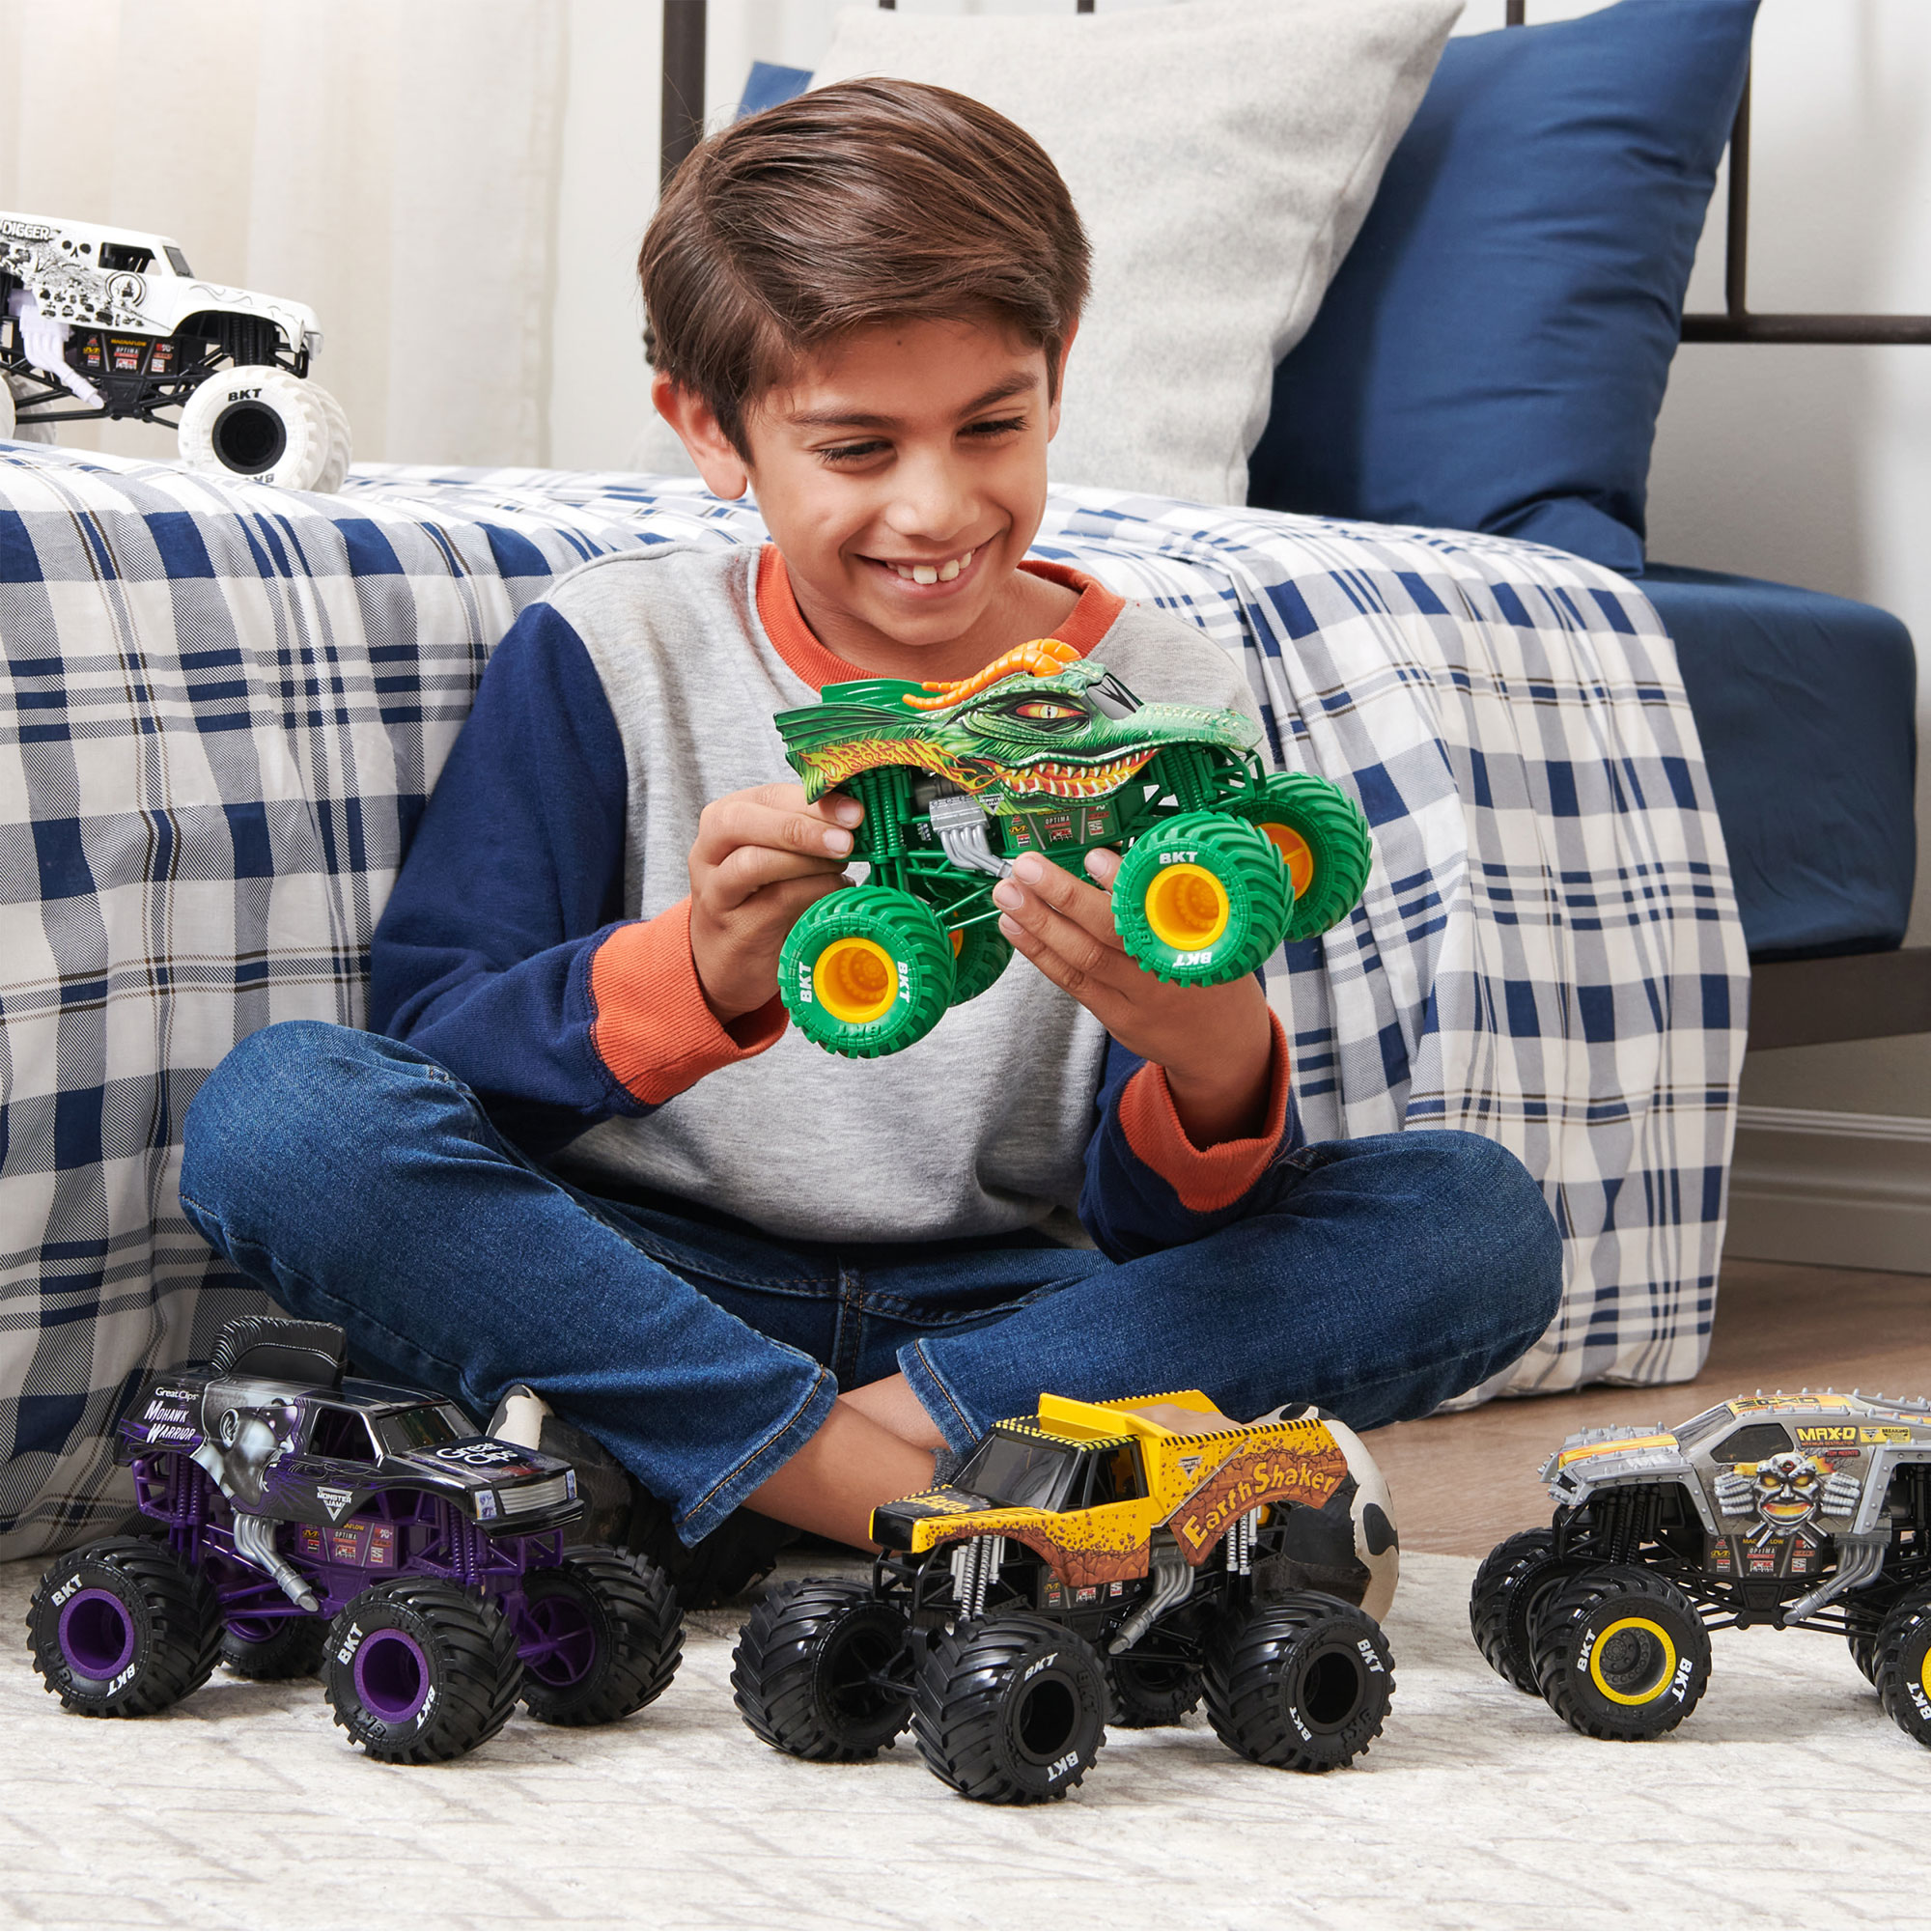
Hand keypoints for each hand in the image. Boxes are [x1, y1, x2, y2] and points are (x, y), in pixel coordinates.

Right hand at [688, 781, 860, 1022]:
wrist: (728, 963)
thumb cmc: (758, 900)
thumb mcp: (775, 856)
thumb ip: (805, 832)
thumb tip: (856, 818)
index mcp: (724, 821)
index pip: (766, 796)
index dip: (812, 799)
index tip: (853, 810)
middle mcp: (709, 852)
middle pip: (741, 821)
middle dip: (800, 826)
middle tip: (846, 839)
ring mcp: (715, 892)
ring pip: (752, 862)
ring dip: (806, 861)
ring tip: (841, 865)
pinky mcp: (735, 928)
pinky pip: (774, 903)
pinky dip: (812, 893)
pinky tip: (834, 892)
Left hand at [993, 849, 1274, 1146]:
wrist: (1222, 1047)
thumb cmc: (1216, 975)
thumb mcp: (1218, 935)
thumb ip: (1171, 902)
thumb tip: (1113, 860)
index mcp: (1195, 944)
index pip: (1156, 910)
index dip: (1122, 884)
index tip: (1094, 856)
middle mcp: (1163, 971)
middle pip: (1108, 934)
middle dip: (1063, 897)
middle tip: (1028, 867)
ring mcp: (1135, 998)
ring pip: (1082, 958)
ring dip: (1040, 923)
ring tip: (1008, 893)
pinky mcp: (1115, 1016)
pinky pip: (1073, 982)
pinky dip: (1041, 953)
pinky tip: (1016, 927)